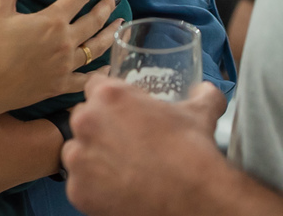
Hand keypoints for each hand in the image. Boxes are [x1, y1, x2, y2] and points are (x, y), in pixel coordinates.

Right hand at [0, 0, 122, 119]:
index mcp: (52, 22)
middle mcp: (64, 43)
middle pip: (93, 21)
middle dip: (106, 7)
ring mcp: (64, 67)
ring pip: (96, 48)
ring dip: (109, 34)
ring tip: (120, 24)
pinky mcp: (59, 86)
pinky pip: (86, 79)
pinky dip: (100, 72)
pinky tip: (108, 67)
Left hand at [65, 78, 228, 215]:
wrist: (191, 198)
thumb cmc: (191, 151)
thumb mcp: (200, 112)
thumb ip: (202, 94)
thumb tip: (206, 91)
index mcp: (110, 96)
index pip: (94, 84)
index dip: (108, 96)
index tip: (120, 109)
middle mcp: (87, 122)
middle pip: (83, 116)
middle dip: (99, 126)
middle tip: (124, 139)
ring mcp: (79, 158)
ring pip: (77, 150)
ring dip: (92, 155)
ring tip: (120, 166)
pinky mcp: (77, 191)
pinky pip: (79, 182)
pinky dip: (93, 185)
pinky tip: (118, 187)